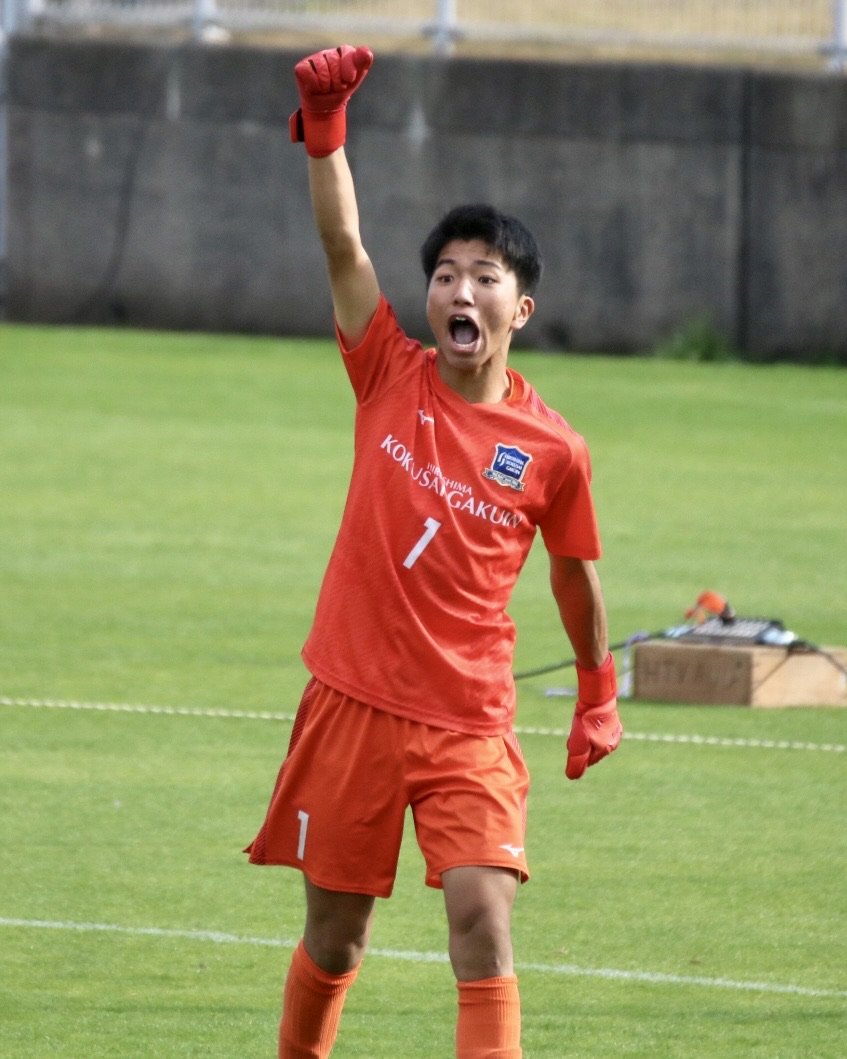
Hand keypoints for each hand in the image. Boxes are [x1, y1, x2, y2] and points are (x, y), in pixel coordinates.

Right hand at [290, 45, 373, 156]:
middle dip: (337, 81)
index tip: (349, 79)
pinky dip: (313, 85)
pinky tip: (315, 87)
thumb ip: (362, 62)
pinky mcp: (301, 68)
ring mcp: (313, 59)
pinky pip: (308, 73)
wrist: (328, 107)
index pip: (346, 53)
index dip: (348, 69)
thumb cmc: (342, 88)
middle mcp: (327, 53)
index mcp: (342, 51)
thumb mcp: (357, 77)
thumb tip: (366, 52)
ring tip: (326, 88)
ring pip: (322, 71)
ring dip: (326, 85)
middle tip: (336, 86)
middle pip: (334, 64)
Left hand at [565, 653, 621, 779]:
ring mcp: (615, 728)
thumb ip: (576, 762)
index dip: (578, 753)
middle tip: (575, 733)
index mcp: (606, 748)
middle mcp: (614, 740)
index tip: (572, 742)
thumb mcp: (578, 744)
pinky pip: (600, 726)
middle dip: (583, 744)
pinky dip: (592, 724)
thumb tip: (572, 777)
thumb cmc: (587, 720)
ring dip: (586, 734)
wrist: (597, 695)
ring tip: (580, 724)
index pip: (588, 760)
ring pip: (596, 737)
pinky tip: (588, 717)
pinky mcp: (613, 717)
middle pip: (593, 748)